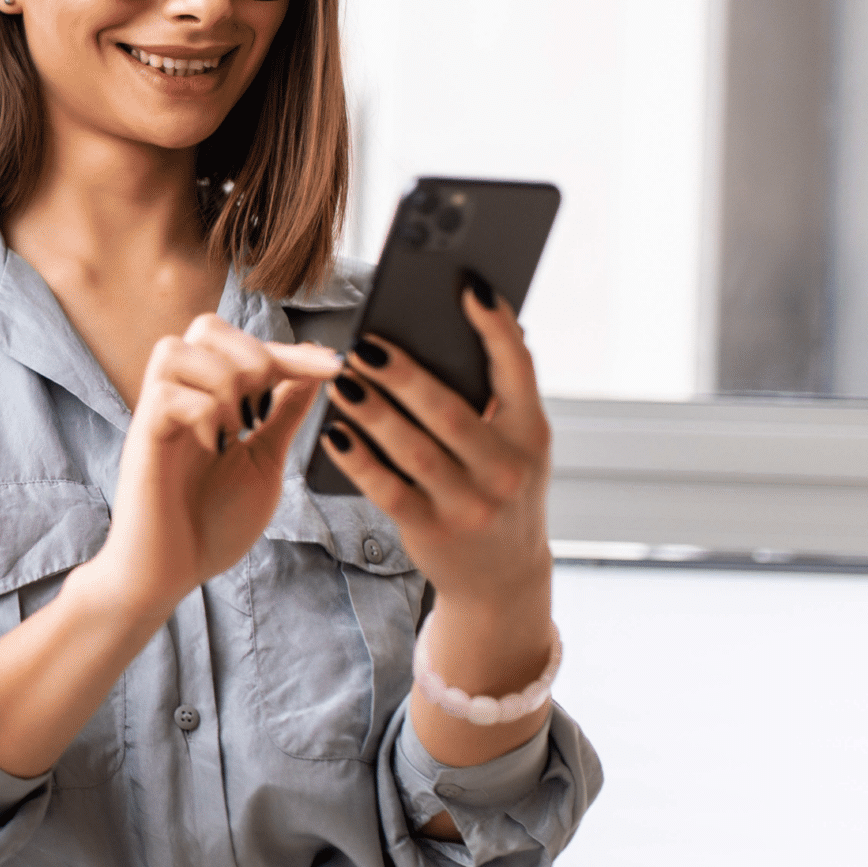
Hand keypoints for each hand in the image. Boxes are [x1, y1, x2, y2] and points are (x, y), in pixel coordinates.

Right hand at [0, 313, 336, 779]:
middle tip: (265, 401)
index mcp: (212, 400)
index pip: (250, 349)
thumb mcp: (263, 462)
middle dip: (250, 352)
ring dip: (221, 379)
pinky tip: (214, 444)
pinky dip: (201, 410)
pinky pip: (166, 393)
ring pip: (176, 348)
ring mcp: (157, 416)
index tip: (338, 364)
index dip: (296, 351)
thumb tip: (314, 375)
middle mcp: (181, 398)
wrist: (169, 574)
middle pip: (205, 326)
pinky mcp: (142, 439)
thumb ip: (283, 416)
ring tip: (236, 425)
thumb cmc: (211, 524)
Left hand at [314, 283, 553, 619]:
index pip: (519, 370)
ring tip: (342, 379)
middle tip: (366, 344)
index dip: (496, 328)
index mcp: (533, 434)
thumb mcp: (516, 446)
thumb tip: (452, 327)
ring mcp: (471, 504)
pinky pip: (387, 489)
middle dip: (405, 375)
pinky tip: (334, 432)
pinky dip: (359, 459)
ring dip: (373, 411)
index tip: (468, 287)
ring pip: (414, 449)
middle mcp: (508, 470)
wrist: (503, 578)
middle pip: (450, 412)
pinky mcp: (432, 530)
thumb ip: (495, 399)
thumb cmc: (498, 489)